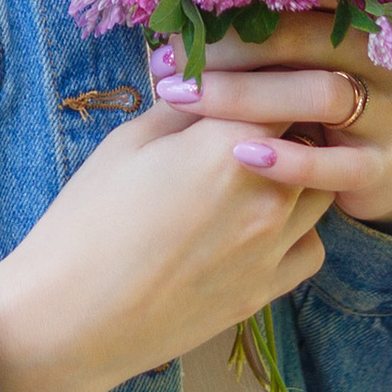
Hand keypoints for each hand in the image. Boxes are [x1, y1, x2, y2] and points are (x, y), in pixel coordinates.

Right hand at [0, 106, 331, 391]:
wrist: (70, 318)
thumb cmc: (87, 220)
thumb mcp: (129, 141)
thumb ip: (187, 105)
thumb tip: (217, 79)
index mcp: (228, 146)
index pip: (290, 88)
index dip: (276, 76)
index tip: (261, 73)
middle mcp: (266, 195)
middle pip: (314, 136)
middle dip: (292, 120)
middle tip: (259, 116)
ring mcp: (272, 248)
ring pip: (321, 189)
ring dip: (301, 171)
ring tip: (260, 168)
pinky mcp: (266, 292)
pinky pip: (313, 246)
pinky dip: (299, 228)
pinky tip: (261, 222)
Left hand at [151, 13, 391, 237]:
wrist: (391, 162)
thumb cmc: (319, 98)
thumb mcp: (299, 59)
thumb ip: (259, 33)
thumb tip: (172, 12)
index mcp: (354, 14)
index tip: (179, 13)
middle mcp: (378, 53)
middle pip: (306, 37)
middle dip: (231, 46)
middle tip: (168, 60)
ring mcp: (387, 109)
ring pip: (322, 93)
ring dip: (247, 96)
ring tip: (184, 100)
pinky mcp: (383, 164)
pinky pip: (339, 163)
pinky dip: (291, 160)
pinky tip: (242, 155)